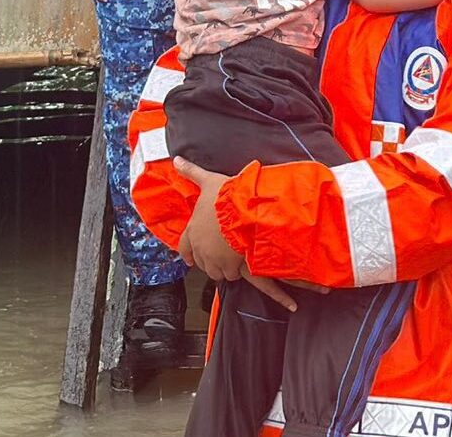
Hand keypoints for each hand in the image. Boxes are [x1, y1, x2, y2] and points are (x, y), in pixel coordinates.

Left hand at [173, 158, 296, 310]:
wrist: (243, 210)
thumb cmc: (225, 196)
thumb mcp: (209, 181)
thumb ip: (192, 172)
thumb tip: (176, 160)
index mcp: (194, 230)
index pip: (185, 246)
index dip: (188, 252)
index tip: (189, 258)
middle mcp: (203, 249)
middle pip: (203, 264)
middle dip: (211, 262)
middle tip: (220, 259)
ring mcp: (218, 261)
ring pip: (220, 273)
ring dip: (227, 270)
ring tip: (238, 266)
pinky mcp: (234, 267)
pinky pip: (240, 278)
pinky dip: (258, 284)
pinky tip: (275, 292)